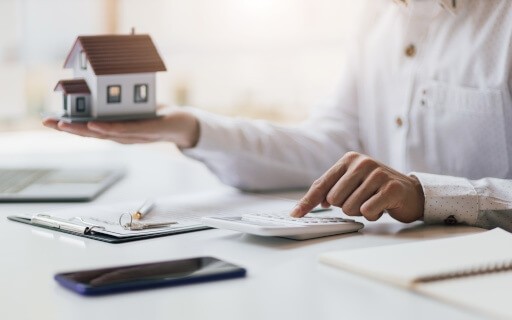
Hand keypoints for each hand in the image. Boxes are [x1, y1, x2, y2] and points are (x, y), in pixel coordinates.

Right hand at [42, 110, 199, 147]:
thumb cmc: (157, 115)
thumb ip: (119, 98)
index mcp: (117, 129)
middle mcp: (122, 136)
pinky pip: (125, 131)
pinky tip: (96, 125)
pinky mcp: (145, 132)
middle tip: (47, 123)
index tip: (49, 120)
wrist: (184, 125)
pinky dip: (109, 129)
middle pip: (91, 134)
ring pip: (104, 135)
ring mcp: (132, 136)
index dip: (69, 125)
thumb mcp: (135, 104)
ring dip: (83, 130)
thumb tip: (103, 77)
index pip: (89, 128)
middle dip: (68, 129)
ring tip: (64, 125)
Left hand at [290, 151, 423, 222]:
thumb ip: (330, 190)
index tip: (295, 214)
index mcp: (349, 160)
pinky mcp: (390, 188)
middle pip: (334, 199)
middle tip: (362, 200)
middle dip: (345, 206)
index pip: (321, 184)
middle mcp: (362, 163)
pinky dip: (372, 215)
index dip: (307, 202)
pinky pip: (367, 210)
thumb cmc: (376, 189)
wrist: (411, 193)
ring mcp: (377, 174)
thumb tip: (304, 205)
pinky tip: (381, 207)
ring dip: (360, 212)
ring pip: (349, 207)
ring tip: (372, 202)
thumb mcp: (352, 184)